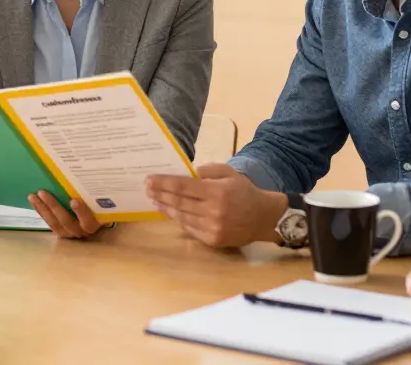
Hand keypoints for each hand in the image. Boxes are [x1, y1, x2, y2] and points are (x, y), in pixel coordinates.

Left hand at [27, 190, 102, 238]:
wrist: (96, 220)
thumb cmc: (98, 207)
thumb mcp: (99, 204)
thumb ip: (94, 197)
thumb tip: (87, 178)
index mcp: (93, 224)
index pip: (88, 222)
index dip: (81, 212)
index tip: (73, 200)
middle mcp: (80, 231)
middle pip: (66, 221)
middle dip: (53, 206)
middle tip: (43, 192)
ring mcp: (69, 233)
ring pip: (54, 222)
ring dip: (42, 208)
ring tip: (33, 196)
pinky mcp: (60, 232)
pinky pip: (48, 222)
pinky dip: (41, 211)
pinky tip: (34, 201)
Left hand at [145, 163, 285, 247]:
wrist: (263, 218)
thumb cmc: (244, 191)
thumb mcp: (228, 173)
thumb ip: (206, 170)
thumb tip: (185, 173)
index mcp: (216, 192)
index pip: (182, 187)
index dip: (163, 183)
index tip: (149, 179)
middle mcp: (212, 212)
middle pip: (178, 202)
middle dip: (160, 194)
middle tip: (147, 188)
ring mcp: (212, 228)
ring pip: (181, 217)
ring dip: (165, 208)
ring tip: (155, 200)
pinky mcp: (212, 240)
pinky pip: (189, 229)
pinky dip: (178, 219)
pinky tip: (170, 212)